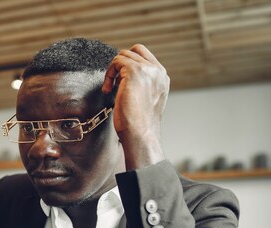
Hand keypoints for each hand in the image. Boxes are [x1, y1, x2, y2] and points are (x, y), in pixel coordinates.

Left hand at [102, 44, 168, 169]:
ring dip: (112, 70)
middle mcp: (158, 71)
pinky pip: (116, 61)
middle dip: (121, 64)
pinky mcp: (135, 71)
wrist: (141, 134)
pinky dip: (109, 74)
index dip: (129, 65)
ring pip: (124, 55)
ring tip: (110, 89)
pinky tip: (108, 90)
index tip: (120, 84)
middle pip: (135, 51)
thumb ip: (143, 86)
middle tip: (114, 83)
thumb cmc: (139, 125)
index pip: (145, 57)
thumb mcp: (145, 101)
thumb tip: (125, 80)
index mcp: (162, 77)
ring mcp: (148, 69)